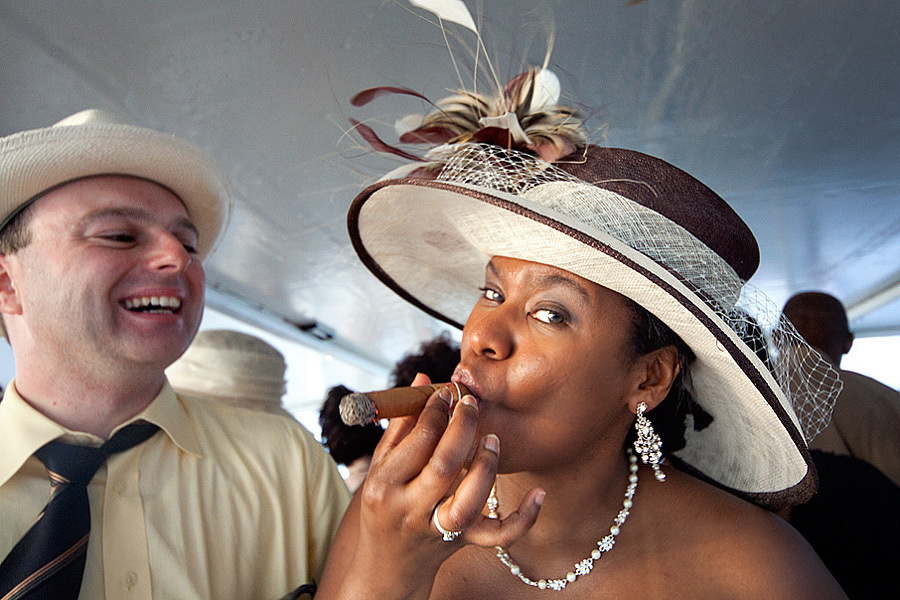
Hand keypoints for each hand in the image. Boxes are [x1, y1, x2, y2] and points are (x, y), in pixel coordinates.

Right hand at [344, 372, 542, 596]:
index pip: (417, 440)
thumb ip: (403, 424)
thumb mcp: (382, 466)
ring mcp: (437, 529)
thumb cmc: (384, 506)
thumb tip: (424, 379)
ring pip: (469, 502)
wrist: (387, 566)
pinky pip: (497, 535)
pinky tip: (538, 494)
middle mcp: (410, 509)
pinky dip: (522, 518)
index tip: (449, 391)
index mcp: (385, 485)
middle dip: (463, 429)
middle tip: (473, 403)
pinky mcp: (462, 543)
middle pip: (444, 466)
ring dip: (487, 466)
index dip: (437, 409)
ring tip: (492, 440)